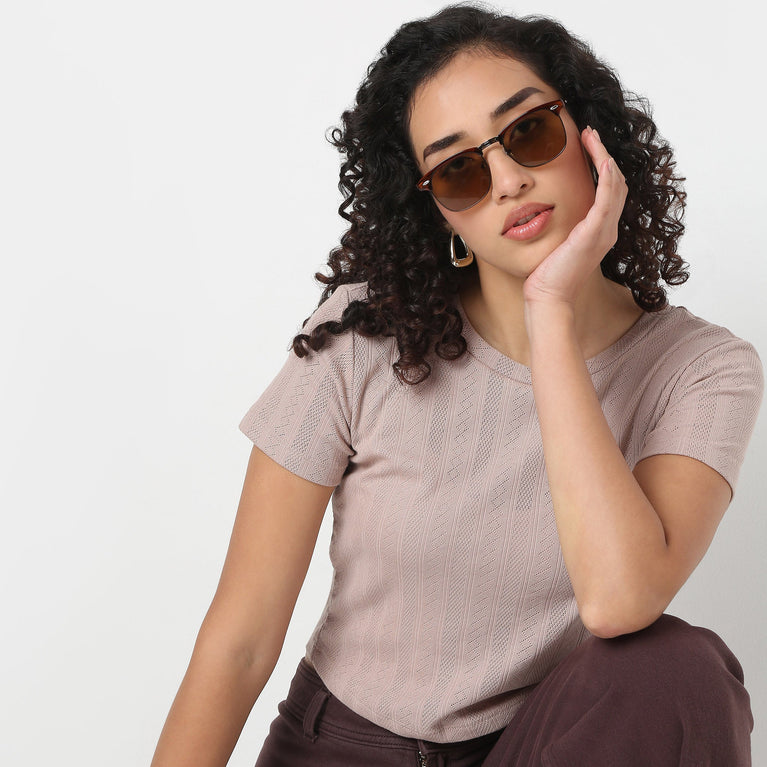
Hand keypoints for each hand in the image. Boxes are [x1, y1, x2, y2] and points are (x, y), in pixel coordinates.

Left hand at [522, 127, 627, 307]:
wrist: (548, 298)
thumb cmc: (546, 276)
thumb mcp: (554, 244)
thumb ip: (558, 227)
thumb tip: (543, 211)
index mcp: (598, 231)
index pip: (607, 190)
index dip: (601, 165)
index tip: (588, 145)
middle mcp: (606, 230)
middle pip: (615, 183)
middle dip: (604, 154)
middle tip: (591, 133)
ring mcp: (603, 232)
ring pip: (615, 185)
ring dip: (605, 157)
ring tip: (592, 137)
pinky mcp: (594, 235)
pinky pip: (607, 199)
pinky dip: (607, 177)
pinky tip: (601, 159)